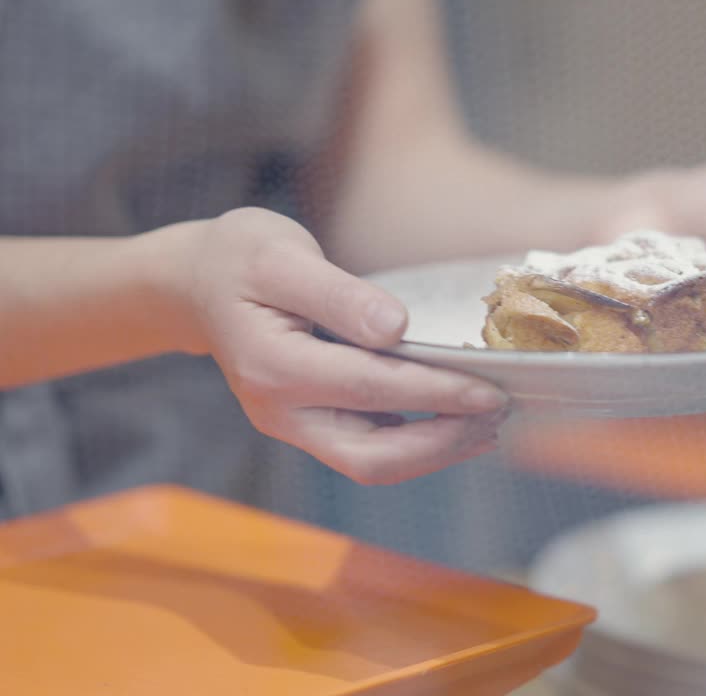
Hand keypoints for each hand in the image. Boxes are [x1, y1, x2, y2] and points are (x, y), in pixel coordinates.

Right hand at [175, 208, 507, 484]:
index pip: (369, 388)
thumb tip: (395, 327)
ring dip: (434, 452)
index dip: (435, 392)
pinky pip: (367, 451)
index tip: (491, 389)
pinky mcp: (307, 425)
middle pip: (370, 456)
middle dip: (441, 442)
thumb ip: (337, 292)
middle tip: (498, 414)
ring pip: (371, 465)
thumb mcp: (280, 254)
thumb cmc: (240, 258)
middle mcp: (278, 409)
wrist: (195, 284)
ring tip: (488, 425)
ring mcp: (291, 424)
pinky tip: (456, 424)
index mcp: (271, 364)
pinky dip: (416, 445)